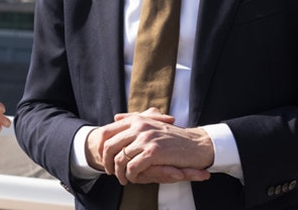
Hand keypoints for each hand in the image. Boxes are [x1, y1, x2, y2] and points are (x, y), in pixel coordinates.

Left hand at [86, 108, 212, 183]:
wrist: (197, 144)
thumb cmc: (174, 136)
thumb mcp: (152, 123)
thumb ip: (133, 118)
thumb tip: (115, 117)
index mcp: (136, 119)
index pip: (107, 131)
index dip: (100, 147)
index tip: (102, 157)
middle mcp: (139, 126)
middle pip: (109, 146)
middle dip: (106, 162)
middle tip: (110, 172)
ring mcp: (146, 138)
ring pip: (120, 159)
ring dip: (119, 172)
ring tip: (123, 178)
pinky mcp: (154, 152)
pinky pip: (133, 167)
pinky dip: (131, 176)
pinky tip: (134, 179)